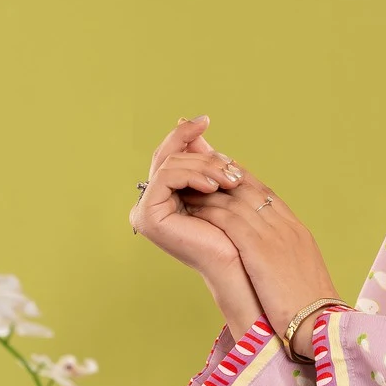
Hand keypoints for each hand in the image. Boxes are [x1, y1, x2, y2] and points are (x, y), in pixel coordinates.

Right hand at [131, 115, 247, 278]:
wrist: (239, 264)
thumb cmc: (233, 231)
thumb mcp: (218, 184)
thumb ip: (204, 158)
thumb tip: (196, 125)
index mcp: (164, 198)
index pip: (170, 157)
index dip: (184, 135)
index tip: (205, 120)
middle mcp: (150, 205)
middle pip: (168, 158)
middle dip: (203, 155)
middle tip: (231, 167)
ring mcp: (145, 212)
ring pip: (170, 164)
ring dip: (204, 166)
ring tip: (230, 179)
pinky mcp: (147, 217)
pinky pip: (166, 177)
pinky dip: (192, 174)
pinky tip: (214, 185)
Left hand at [179, 163, 339, 348]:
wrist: (321, 324)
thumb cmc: (312, 311)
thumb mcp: (301, 275)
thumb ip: (284, 258)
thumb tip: (268, 259)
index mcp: (297, 232)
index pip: (267, 194)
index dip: (242, 181)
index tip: (223, 175)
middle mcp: (286, 227)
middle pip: (249, 189)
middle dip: (221, 176)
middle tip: (197, 168)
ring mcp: (275, 235)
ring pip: (235, 200)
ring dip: (208, 192)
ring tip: (187, 188)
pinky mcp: (260, 249)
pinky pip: (229, 220)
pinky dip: (209, 211)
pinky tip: (191, 209)